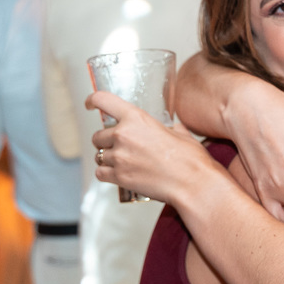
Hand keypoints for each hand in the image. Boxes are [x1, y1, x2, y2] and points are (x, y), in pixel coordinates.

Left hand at [88, 91, 221, 203]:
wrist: (193, 184)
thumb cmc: (190, 159)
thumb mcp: (180, 134)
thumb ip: (169, 128)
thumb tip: (171, 129)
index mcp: (136, 118)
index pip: (103, 100)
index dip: (93, 100)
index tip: (90, 104)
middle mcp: (123, 135)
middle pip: (98, 135)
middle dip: (106, 141)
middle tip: (119, 146)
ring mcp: (119, 157)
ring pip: (98, 155)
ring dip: (107, 158)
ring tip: (122, 163)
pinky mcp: (119, 177)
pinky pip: (100, 173)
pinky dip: (106, 173)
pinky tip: (117, 174)